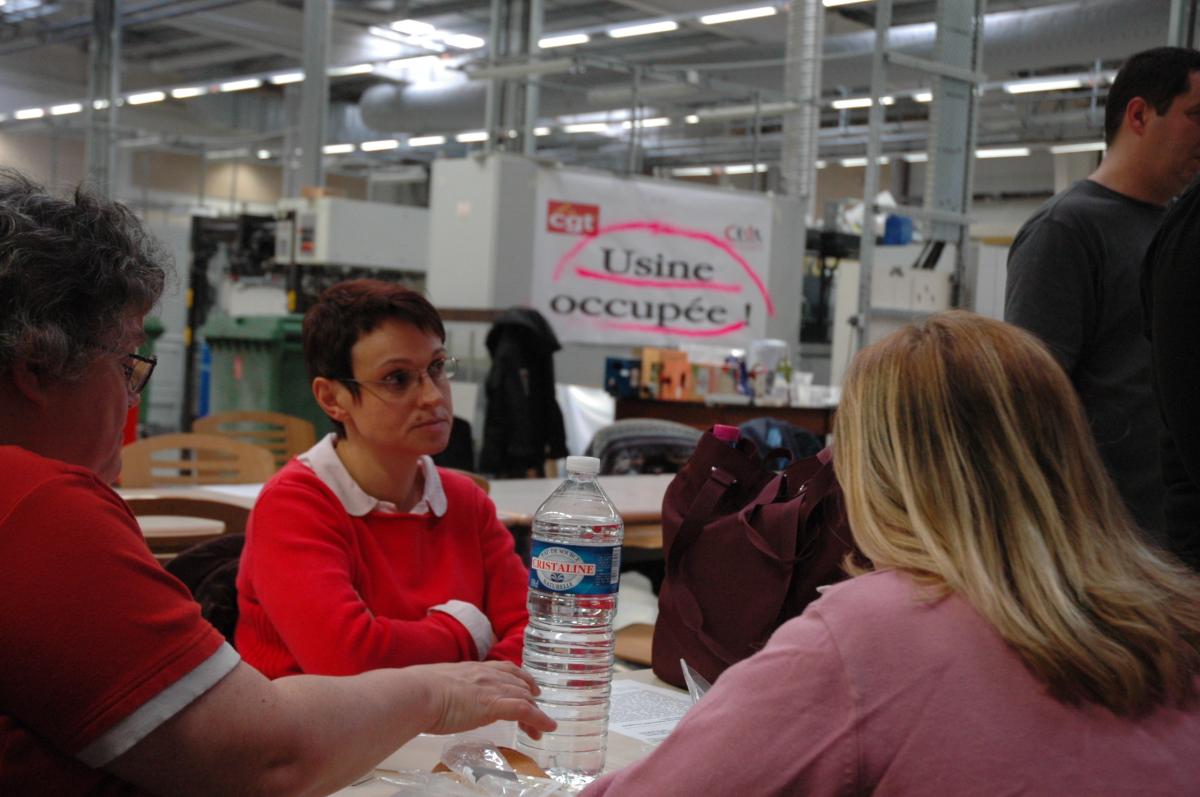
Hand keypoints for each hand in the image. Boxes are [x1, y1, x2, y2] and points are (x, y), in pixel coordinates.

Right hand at [411, 661, 555, 737]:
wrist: (417, 693)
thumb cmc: (417, 691)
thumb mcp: (437, 683)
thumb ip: (447, 688)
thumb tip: (440, 697)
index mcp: (474, 669)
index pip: (505, 671)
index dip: (519, 681)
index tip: (527, 689)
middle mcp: (488, 674)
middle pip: (519, 686)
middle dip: (530, 700)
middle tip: (536, 715)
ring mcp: (492, 688)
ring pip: (524, 698)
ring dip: (536, 714)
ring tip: (542, 728)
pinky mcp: (494, 704)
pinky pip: (524, 710)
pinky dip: (539, 719)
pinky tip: (547, 728)